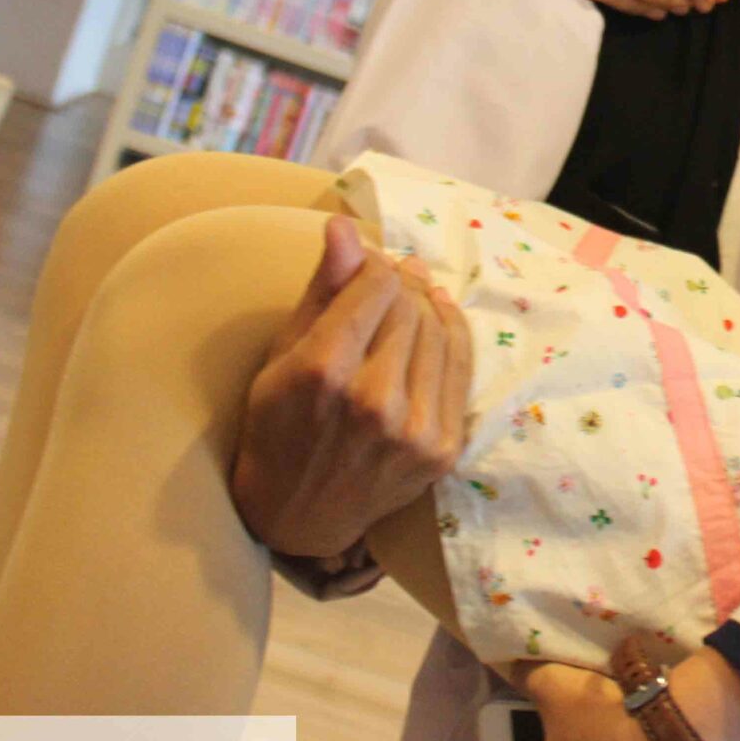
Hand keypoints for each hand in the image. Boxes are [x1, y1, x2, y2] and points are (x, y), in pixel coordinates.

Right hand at [231, 216, 471, 558]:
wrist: (298, 514)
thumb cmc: (278, 426)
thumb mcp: (281, 354)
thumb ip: (321, 289)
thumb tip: (345, 226)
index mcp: (322, 373)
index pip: (376, 285)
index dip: (375, 264)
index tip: (366, 263)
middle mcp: (373, 401)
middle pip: (409, 306)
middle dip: (400, 284)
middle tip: (388, 278)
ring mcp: (413, 430)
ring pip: (439, 331)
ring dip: (426, 304)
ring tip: (409, 295)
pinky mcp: (442, 449)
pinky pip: (461, 367)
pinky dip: (452, 332)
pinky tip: (436, 315)